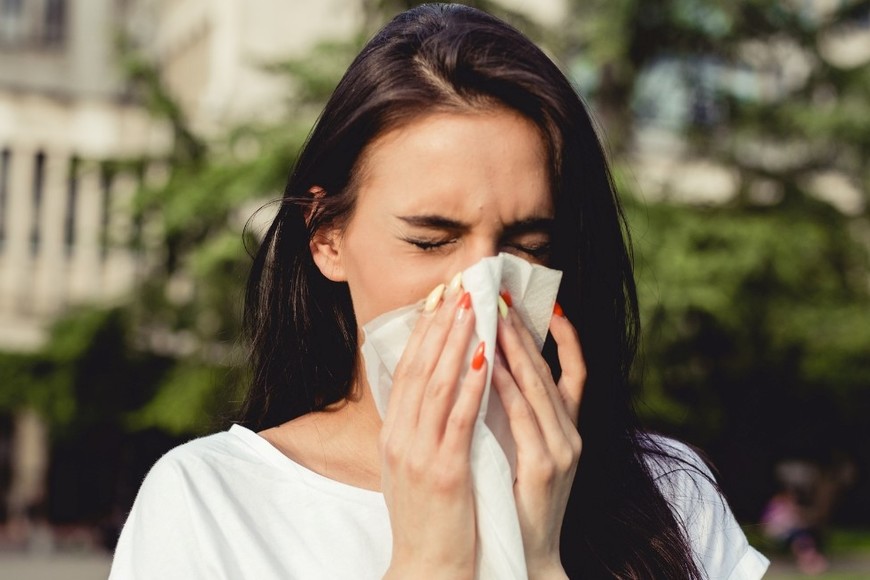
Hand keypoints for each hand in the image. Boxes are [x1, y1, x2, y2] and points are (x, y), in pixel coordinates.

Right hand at [380, 283, 487, 579]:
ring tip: (474, 308)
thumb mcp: (409, 467)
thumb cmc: (424, 519)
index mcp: (392, 435)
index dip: (423, 333)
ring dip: (457, 343)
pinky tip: (487, 358)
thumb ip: (417, 429)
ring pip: (437, 385)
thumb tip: (431, 393)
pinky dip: (472, 384)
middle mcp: (400, 438)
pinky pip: (459, 418)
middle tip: (458, 288)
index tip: (440, 300)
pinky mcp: (444, 471)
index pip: (405, 371)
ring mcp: (419, 453)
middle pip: (418, 368)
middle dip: (440, 325)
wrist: (425, 567)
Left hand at [493, 297, 584, 579]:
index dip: (566, 338)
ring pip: (539, 387)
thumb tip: (495, 371)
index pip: (574, 372)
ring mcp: (562, 449)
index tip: (549, 304)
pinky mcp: (546, 467)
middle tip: (505, 297)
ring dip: (517, 349)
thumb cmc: (517, 500)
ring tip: (497, 316)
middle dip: (527, 331)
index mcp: (567, 429)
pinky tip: (490, 364)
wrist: (527, 555)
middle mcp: (571, 434)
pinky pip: (524, 417)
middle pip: (551, 370)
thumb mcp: (524, 451)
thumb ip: (519, 415)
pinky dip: (508, 387)